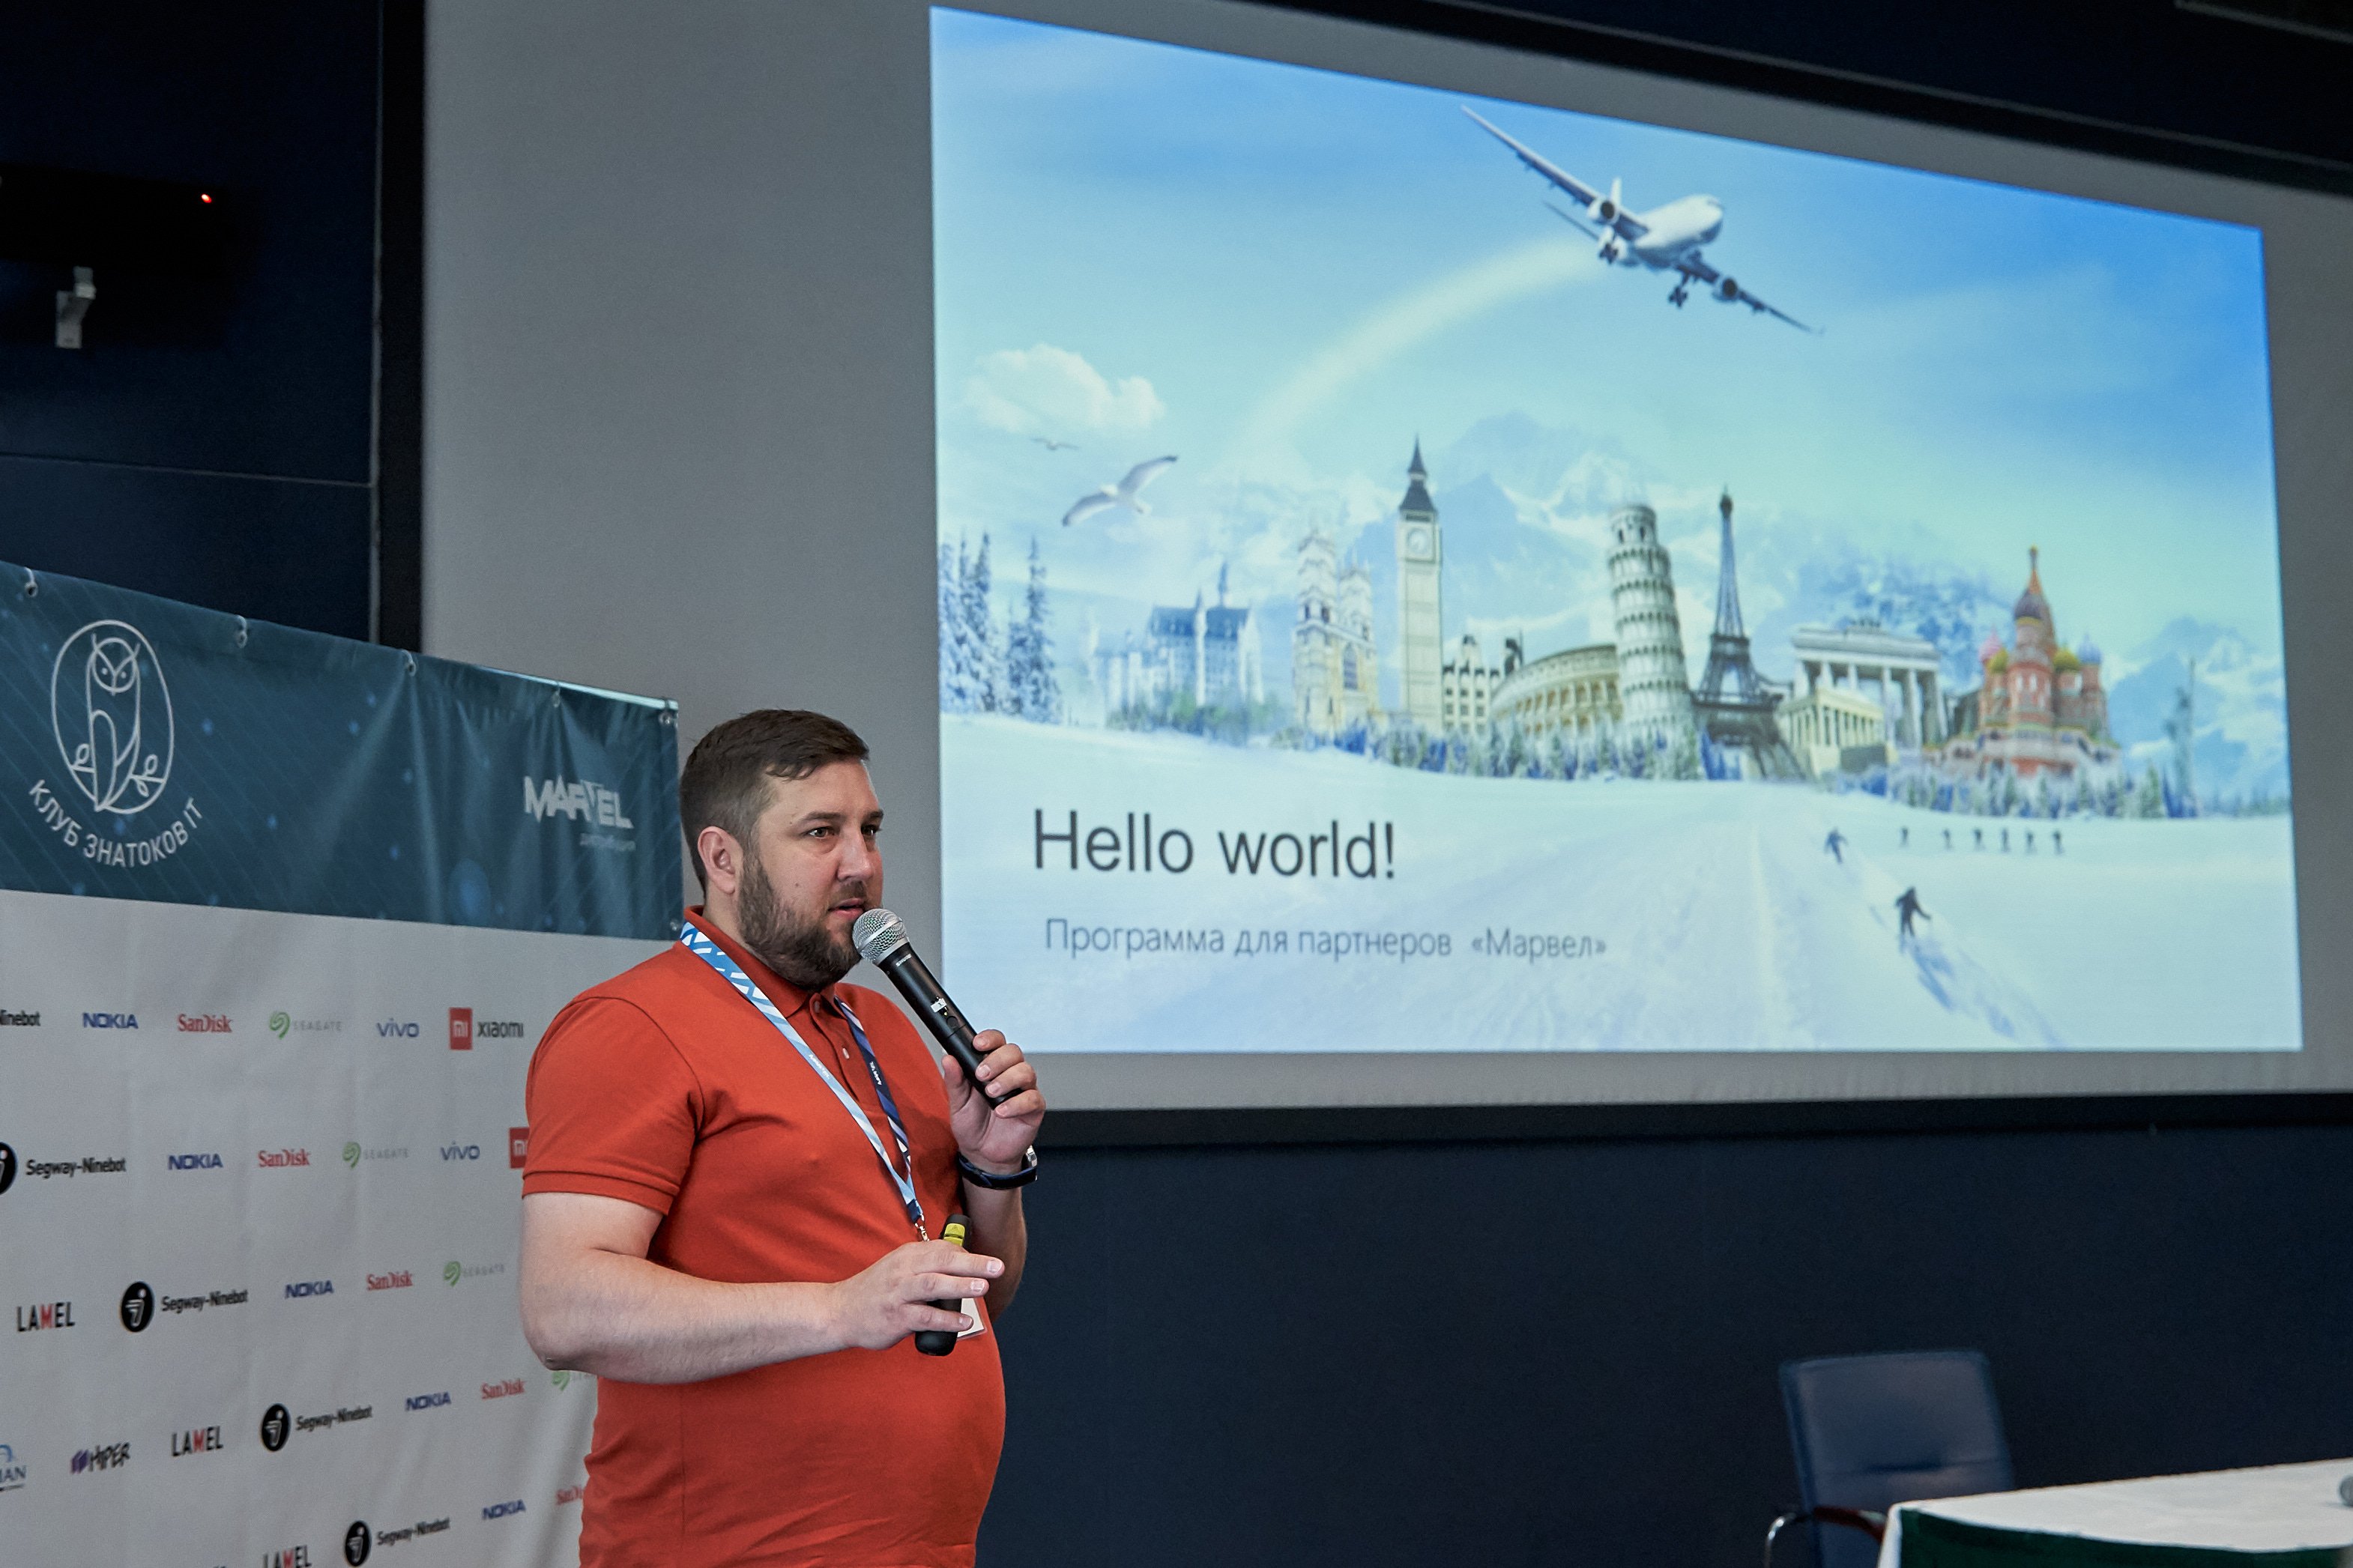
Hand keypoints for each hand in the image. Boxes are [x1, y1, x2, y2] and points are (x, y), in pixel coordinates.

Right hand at [827, 1239, 1002, 1351]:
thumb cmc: (876, 1291)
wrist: (839, 1311)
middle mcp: (902, 1270)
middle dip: (973, 1263)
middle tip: (997, 1267)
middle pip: (942, 1261)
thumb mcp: (898, 1268)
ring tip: (982, 1288)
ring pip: (932, 1285)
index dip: (967, 1255)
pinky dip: (947, 1320)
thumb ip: (926, 1265)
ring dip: (960, 1285)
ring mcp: (898, 1294)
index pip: (942, 1249)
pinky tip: (964, 1322)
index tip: (987, 1263)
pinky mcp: (895, 1317)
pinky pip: (925, 1317)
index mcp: (906, 1255)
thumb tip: (963, 1265)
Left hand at [941, 1029, 1042, 1172]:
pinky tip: (1002, 1111)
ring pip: (1026, 1071)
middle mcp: (1010, 1074)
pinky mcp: (1033, 1108)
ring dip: (1007, 1080)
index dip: (990, 1039)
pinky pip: (1033, 1098)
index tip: (977, 1045)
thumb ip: (954, 1080)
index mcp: (992, 1067)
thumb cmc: (972, 1124)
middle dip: (997, 1060)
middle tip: (981, 1075)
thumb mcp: (957, 1102)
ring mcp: (1024, 1090)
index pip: (997, 1042)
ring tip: (991, 1093)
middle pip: (1014, 1052)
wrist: (982, 1153)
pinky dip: (1016, 1103)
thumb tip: (948, 1059)